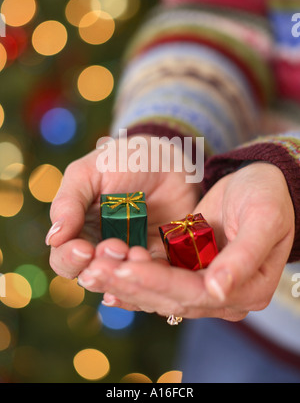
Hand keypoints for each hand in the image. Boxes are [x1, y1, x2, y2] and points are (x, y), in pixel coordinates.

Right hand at [47, 135, 200, 279]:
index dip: (70, 258)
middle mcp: (102, 248)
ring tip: (136, 253)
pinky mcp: (160, 255)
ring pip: (124, 280)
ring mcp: (132, 253)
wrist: (165, 156)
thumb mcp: (88, 173)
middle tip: (117, 247)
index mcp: (79, 231)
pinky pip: (155, 274)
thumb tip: (53, 238)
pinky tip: (152, 265)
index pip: (64, 258)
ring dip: (127, 274)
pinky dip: (153, 275)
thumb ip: (68, 202)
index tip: (83, 249)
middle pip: (92, 275)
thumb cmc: (120, 161)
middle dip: (101, 268)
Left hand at [80, 162, 294, 320]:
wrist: (262, 184)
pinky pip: (158, 279)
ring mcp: (205, 285)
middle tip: (94, 271)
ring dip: (125, 282)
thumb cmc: (269, 196)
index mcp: (248, 289)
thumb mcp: (264, 219)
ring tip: (91, 272)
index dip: (158, 282)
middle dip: (131, 283)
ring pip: (159, 292)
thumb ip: (244, 257)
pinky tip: (107, 275)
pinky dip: (133, 277)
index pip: (194, 292)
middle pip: (170, 297)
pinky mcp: (190, 270)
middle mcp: (223, 295)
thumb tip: (216, 291)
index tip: (124, 267)